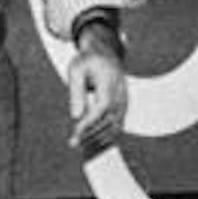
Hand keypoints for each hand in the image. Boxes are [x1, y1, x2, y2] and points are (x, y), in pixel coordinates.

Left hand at [66, 26, 128, 155]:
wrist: (105, 53)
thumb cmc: (87, 60)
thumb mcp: (76, 70)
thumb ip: (76, 92)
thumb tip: (76, 116)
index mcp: (109, 82)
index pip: (101, 108)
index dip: (89, 124)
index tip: (75, 134)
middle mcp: (121, 93)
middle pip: (109, 120)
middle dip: (91, 135)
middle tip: (73, 143)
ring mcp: (124, 101)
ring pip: (115, 126)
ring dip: (98, 139)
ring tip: (80, 145)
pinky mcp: (123, 107)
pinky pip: (117, 126)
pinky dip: (106, 137)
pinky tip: (93, 143)